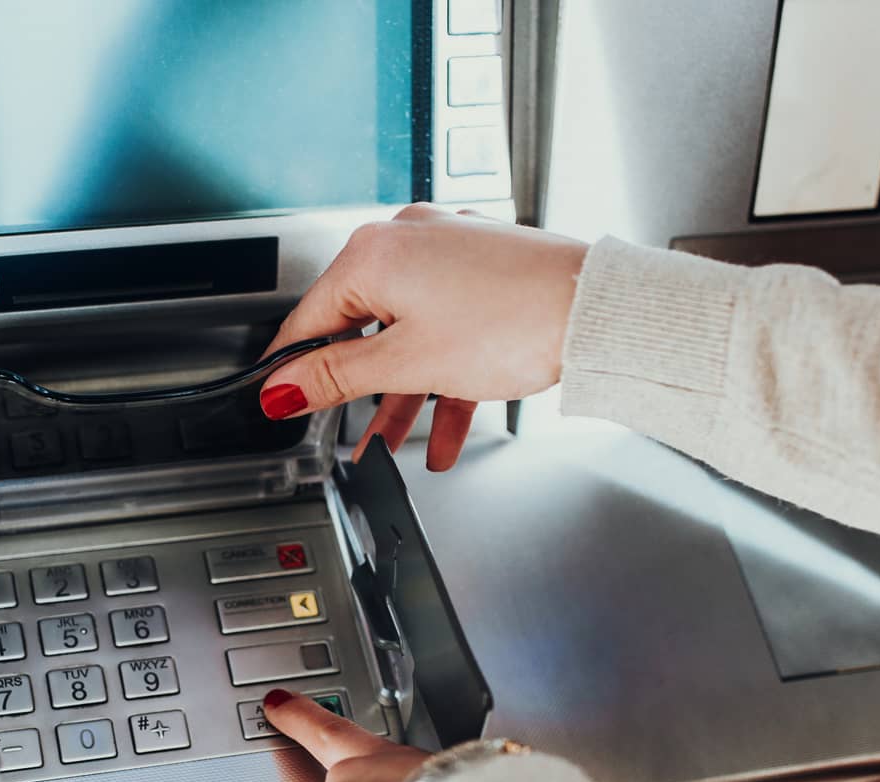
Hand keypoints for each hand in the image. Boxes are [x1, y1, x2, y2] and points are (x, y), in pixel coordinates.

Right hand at [257, 203, 587, 469]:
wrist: (596, 312)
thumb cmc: (513, 321)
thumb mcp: (405, 363)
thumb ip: (336, 377)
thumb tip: (284, 389)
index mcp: (373, 253)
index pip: (309, 319)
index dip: (294, 371)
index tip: (283, 404)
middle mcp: (408, 240)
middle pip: (361, 325)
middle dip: (359, 390)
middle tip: (346, 430)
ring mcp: (449, 252)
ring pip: (407, 332)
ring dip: (403, 394)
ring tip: (398, 444)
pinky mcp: (483, 271)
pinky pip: (445, 327)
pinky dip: (441, 375)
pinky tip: (447, 427)